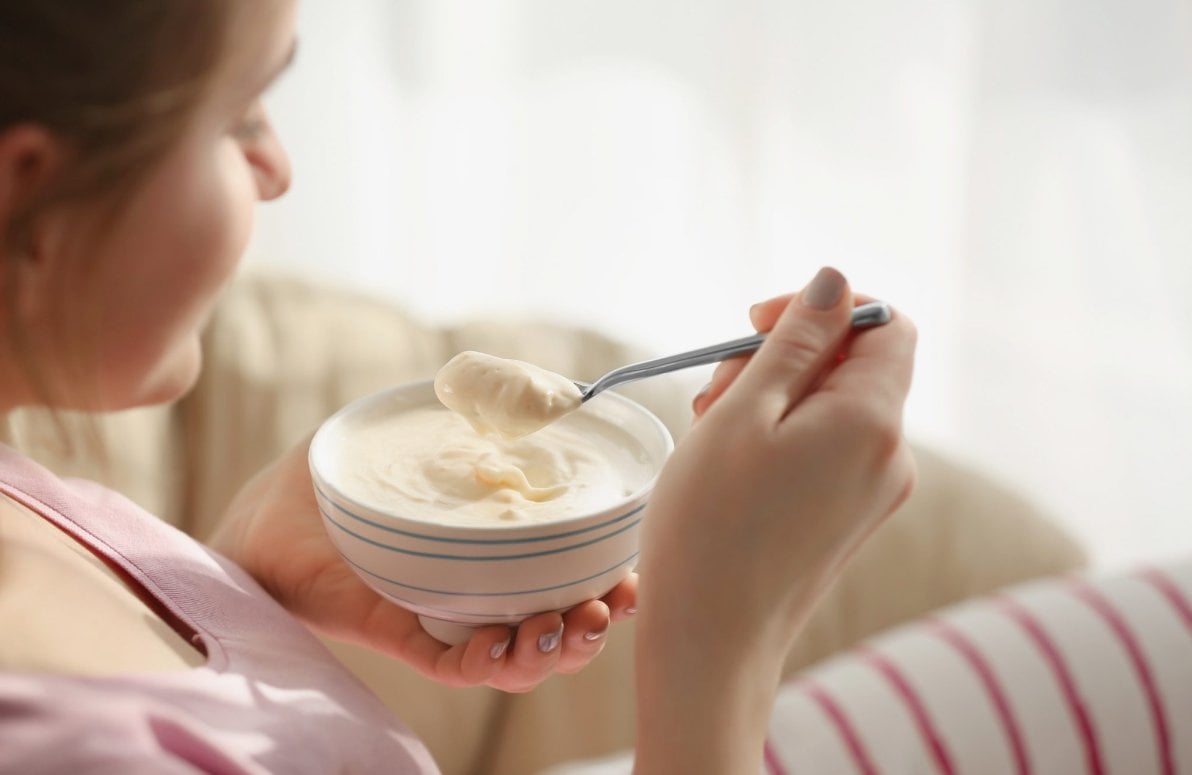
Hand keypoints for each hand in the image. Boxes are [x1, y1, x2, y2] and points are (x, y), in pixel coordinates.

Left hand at [208, 441, 636, 691]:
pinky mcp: (396, 633)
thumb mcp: (415, 435)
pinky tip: (508, 644)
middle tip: (611, 603)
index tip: (632, 571)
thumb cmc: (341, 477)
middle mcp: (474, 596)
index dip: (606, 583)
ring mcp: (438, 619)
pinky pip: (450, 666)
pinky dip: (487, 663)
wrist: (264, 512)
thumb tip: (541, 388)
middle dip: (595, 625)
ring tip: (569, 624)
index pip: (563, 580)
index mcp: (490, 557)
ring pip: (514, 659)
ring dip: (554, 651)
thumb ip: (471, 413)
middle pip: (553, 628)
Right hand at [631, 267, 915, 772]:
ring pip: (830, 407)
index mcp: (873, 421)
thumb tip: (836, 281)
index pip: (886, 324)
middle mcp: (891, 456)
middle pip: (852, 365)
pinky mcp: (849, 519)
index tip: (756, 323)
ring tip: (710, 434)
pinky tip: (728, 465)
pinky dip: (779, 439)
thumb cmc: (711, 525)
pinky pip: (826, 450)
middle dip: (781, 358)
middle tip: (713, 394)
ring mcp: (874, 493)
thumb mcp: (744, 413)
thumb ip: (797, 341)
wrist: (711, 642)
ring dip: (770, 400)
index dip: (824, 307)